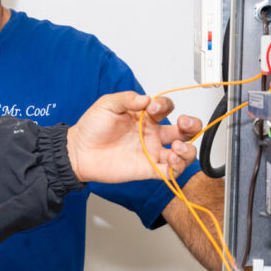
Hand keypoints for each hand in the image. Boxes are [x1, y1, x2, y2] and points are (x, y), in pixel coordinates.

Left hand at [66, 91, 200, 183]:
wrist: (78, 152)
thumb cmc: (91, 128)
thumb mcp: (107, 105)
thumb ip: (127, 99)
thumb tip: (146, 98)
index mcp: (144, 116)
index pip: (166, 107)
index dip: (164, 105)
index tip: (151, 108)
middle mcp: (152, 133)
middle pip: (184, 129)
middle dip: (192, 124)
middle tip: (184, 123)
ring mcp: (152, 152)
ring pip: (183, 151)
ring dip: (188, 149)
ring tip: (178, 146)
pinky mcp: (149, 169)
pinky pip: (171, 171)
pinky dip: (179, 167)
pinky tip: (173, 160)